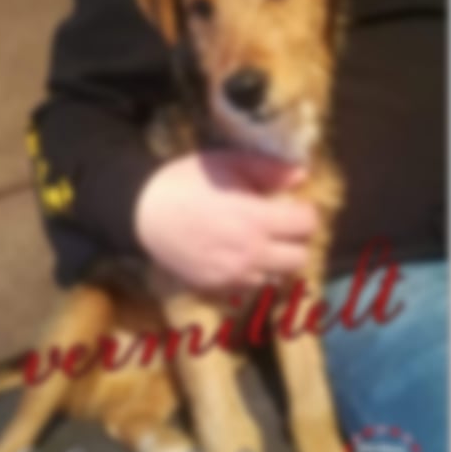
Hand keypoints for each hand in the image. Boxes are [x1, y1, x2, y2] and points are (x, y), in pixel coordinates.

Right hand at [134, 151, 317, 290]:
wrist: (143, 212)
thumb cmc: (186, 181)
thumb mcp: (228, 163)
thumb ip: (269, 169)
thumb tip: (302, 176)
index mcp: (257, 220)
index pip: (307, 225)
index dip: (303, 212)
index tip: (291, 206)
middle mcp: (251, 254)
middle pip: (299, 258)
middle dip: (295, 240)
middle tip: (279, 226)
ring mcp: (233, 276)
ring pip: (277, 277)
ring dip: (275, 261)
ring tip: (258, 243)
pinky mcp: (216, 289)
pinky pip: (250, 288)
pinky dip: (252, 274)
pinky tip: (238, 256)